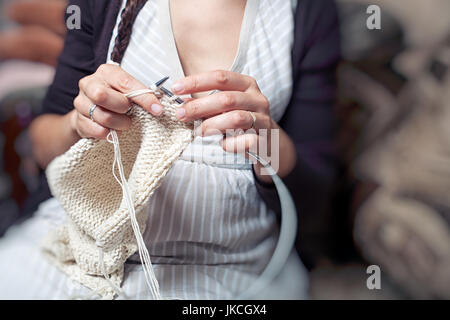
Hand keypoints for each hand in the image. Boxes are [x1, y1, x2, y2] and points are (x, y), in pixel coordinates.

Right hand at [72, 63, 163, 138]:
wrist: (93, 112)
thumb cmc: (117, 98)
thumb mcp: (129, 92)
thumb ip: (141, 96)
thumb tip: (158, 108)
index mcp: (106, 72)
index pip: (125, 83)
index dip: (143, 97)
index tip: (157, 109)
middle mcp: (90, 84)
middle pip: (101, 95)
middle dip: (122, 108)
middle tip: (130, 114)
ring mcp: (81, 102)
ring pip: (102, 116)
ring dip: (119, 124)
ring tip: (125, 124)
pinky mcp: (78, 120)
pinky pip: (97, 130)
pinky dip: (110, 133)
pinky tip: (113, 130)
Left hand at [171, 70, 295, 180]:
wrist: (268, 142)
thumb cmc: (241, 120)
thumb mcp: (226, 106)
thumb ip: (207, 101)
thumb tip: (181, 101)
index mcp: (247, 84)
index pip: (220, 77)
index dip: (196, 82)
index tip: (176, 89)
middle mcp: (257, 99)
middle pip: (226, 98)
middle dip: (199, 106)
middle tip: (181, 114)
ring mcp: (263, 119)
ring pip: (236, 119)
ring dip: (212, 125)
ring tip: (198, 131)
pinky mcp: (264, 139)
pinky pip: (245, 141)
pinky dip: (230, 143)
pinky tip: (222, 144)